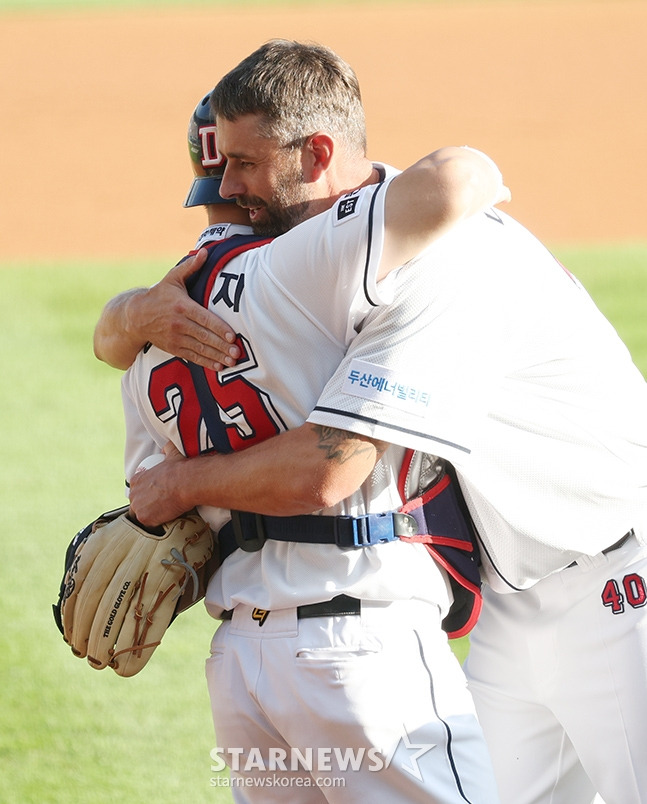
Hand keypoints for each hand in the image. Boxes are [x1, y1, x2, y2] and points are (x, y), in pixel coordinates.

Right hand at [129, 249, 240, 369]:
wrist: (135, 317)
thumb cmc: (159, 296)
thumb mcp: (172, 279)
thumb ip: (190, 267)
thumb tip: (205, 251)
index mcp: (182, 306)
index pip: (203, 318)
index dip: (218, 328)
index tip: (232, 335)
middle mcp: (179, 323)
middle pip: (204, 336)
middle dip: (221, 346)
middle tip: (237, 352)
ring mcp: (175, 337)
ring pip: (200, 349)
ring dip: (216, 356)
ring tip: (232, 361)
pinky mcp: (173, 348)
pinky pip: (192, 356)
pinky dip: (206, 362)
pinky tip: (218, 367)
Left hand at [129, 443, 188, 525]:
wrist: (187, 483)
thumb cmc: (181, 469)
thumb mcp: (172, 454)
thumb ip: (167, 449)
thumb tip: (168, 445)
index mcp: (137, 479)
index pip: (137, 490)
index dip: (147, 494)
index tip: (157, 496)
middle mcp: (134, 493)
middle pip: (137, 504)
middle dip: (147, 506)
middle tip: (162, 506)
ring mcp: (137, 506)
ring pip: (142, 515)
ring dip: (152, 515)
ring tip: (166, 513)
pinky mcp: (144, 518)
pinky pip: (150, 524)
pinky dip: (158, 522)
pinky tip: (167, 518)